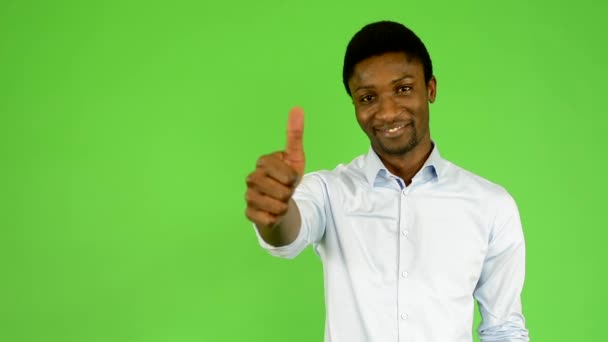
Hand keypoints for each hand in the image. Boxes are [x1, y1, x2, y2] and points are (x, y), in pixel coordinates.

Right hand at [245, 107, 304, 228]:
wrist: (281, 203)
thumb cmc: (287, 178)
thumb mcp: (295, 157)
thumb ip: (295, 134)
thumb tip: (297, 108)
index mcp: (263, 162)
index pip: (286, 174)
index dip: (293, 179)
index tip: (290, 178)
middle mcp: (252, 177)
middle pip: (281, 191)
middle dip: (289, 194)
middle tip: (285, 191)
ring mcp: (248, 195)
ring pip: (276, 206)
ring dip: (284, 207)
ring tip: (280, 202)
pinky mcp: (248, 213)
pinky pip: (268, 219)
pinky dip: (275, 218)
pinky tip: (273, 213)